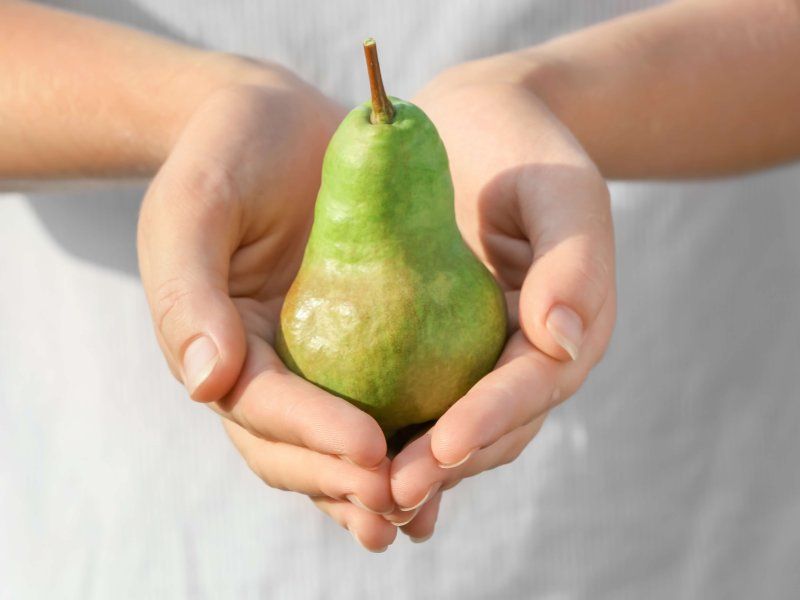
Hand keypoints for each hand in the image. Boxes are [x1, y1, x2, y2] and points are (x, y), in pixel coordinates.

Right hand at [137, 73, 397, 551]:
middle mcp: (262, 367)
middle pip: (292, 447)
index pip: (259, 404)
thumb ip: (187, 290)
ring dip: (368, 489)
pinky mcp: (354, 346)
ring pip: (331, 446)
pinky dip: (400, 446)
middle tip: (398, 503)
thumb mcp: (196, 204)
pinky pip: (376, 406)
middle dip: (341, 481)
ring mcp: (308, 363)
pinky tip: (438, 470)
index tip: (369, 449)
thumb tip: (205, 384)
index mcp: (219, 344)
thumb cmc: (229, 153)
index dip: (310, 433)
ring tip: (416, 516)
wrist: (277, 125)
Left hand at [388, 75, 615, 540]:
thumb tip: (565, 342)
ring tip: (363, 501)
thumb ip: (572, 260)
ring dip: (411, 469)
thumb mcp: (560, 189)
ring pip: (450, 429)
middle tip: (390, 496)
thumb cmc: (523, 149)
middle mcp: (524, 357)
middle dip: (444, 467)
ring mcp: (478, 358)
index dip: (492, 419)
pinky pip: (412, 402)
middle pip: (493, 429)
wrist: (479, 128)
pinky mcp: (433, 350)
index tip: (444, 445)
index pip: (533, 385)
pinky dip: (385, 436)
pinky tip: (343, 461)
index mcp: (567, 328)